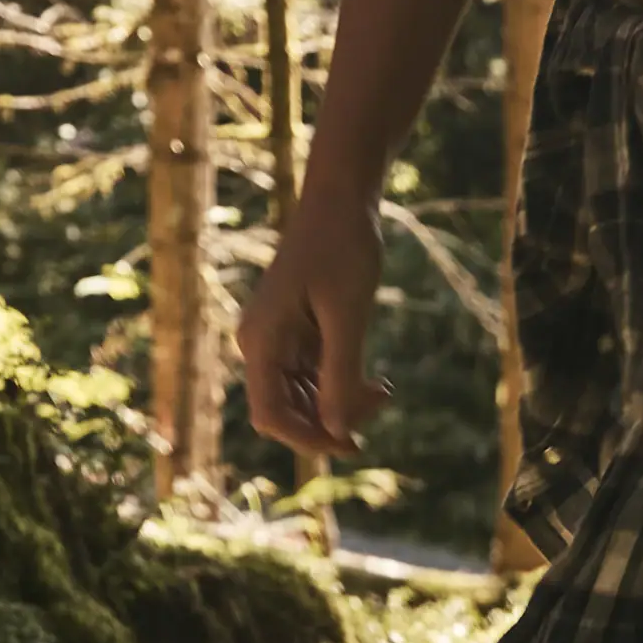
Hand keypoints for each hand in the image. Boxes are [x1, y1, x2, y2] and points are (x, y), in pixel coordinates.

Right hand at [238, 185, 386, 470]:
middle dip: (331, 421)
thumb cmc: (343, 248)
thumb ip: (340, 375)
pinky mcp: (294, 333)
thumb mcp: (348, 316)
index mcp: (261, 340)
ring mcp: (276, 339)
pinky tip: (374, 383)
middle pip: (287, 411)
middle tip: (380, 405)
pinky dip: (340, 386)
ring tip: (382, 392)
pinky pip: (312, 377)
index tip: (352, 442)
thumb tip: (336, 433)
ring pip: (302, 398)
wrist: (341, 199)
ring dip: (339, 405)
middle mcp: (260, 344)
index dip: (308, 439)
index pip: (270, 415)